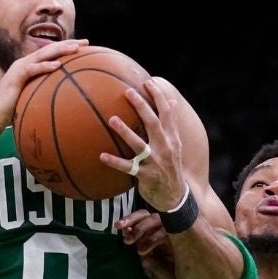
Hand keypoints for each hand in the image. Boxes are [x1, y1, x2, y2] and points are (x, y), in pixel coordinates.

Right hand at [0, 39, 88, 130]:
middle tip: (86, 42)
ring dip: (60, 50)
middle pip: (49, 49)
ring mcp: (19, 68)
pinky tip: (58, 65)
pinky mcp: (16, 77)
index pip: (51, 53)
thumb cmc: (13, 110)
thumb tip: (62, 99)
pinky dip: (45, 66)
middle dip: (68, 44)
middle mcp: (24, 63)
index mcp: (29, 66)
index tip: (84, 46)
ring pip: (42, 55)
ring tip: (75, 48)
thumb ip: (44, 94)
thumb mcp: (32, 98)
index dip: (67, 47)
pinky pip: (32, 69)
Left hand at [100, 78, 186, 210]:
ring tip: (112, 119)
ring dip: (125, 131)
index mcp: (172, 139)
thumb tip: (173, 102)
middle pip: (153, 123)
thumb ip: (171, 124)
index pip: (167, 114)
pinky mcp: (145, 176)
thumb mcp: (175, 145)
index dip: (158, 97)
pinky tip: (101, 155)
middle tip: (128, 91)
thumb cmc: (171, 167)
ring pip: (139, 144)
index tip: (149, 82)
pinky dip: (114, 161)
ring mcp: (155, 162)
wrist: (175, 196)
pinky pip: (127, 167)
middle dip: (142, 106)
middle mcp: (165, 148)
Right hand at [117, 209, 175, 278]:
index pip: (166, 232)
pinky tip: (119, 227)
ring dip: (131, 220)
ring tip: (119, 226)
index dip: (152, 239)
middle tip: (128, 241)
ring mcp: (153, 228)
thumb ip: (158, 269)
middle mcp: (165, 230)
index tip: (140, 252)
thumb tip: (146, 260)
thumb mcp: (165, 278)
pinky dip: (127, 221)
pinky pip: (136, 219)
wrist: (159, 278)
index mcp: (175, 241)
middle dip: (140, 229)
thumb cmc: (166, 276)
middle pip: (155, 220)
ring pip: (144, 216)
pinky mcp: (141, 228)